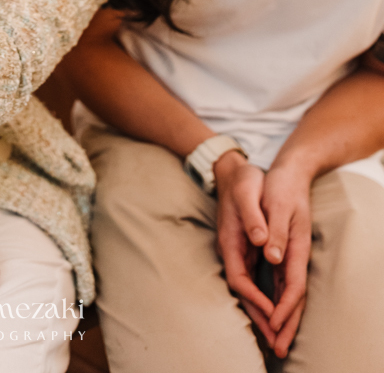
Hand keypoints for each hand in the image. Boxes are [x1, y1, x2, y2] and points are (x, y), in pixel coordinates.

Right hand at [215, 153, 310, 358]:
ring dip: (261, 311)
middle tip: (277, 340)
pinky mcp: (245, 250)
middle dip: (258, 317)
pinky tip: (275, 307)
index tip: (272, 313)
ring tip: (278, 333)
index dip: (255, 298)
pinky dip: (263, 297)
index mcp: (230, 240)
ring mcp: (237, 251)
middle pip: (242, 292)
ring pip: (248, 289)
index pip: (239, 279)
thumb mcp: (248, 192)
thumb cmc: (242, 180)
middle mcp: (232, 250)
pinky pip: (253, 280)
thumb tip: (262, 242)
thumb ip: (253, 217)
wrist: (232, 169)